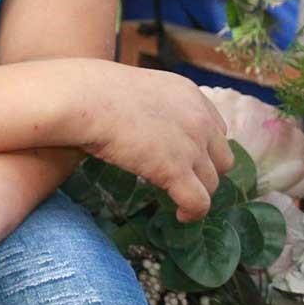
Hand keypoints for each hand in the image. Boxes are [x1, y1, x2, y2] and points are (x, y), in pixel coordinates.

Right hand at [63, 60, 231, 218]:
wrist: (82, 99)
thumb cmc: (91, 90)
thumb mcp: (135, 88)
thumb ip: (150, 105)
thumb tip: (137, 120)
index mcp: (189, 95)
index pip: (216, 128)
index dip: (203, 146)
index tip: (187, 156)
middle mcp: (199, 119)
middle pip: (221, 157)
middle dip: (206, 170)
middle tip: (184, 178)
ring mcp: (191, 146)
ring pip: (212, 183)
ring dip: (197, 192)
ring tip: (180, 199)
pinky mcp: (177, 171)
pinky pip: (198, 202)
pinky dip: (192, 212)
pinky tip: (181, 216)